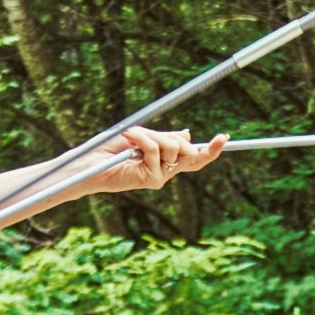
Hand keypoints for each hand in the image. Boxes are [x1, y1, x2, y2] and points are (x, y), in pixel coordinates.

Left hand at [55, 126, 219, 204]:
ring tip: (130, 136)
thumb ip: (165, 137)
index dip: (211, 150)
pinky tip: (128, 137)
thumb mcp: (142, 137)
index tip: (224, 137)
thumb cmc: (110, 149)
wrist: (89, 163)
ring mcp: (160, 177)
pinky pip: (156, 150)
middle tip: (145, 134)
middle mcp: (165, 172)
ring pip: (173, 148)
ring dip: (151, 135)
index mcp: (165, 162)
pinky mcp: (151, 179)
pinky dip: (142, 138)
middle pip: (189, 153)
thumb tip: (189, 135)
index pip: (195, 158)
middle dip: (173, 138)